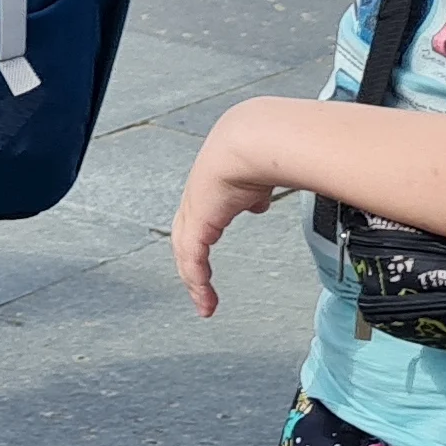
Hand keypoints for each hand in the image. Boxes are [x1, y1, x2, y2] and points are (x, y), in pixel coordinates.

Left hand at [172, 102, 293, 317]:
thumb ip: (257, 193)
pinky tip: (204, 295)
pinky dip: (196, 280)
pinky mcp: (196, 222)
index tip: (209, 261)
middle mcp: (198, 201)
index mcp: (212, 191)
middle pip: (185, 241)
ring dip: (194, 280)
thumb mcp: (261, 178)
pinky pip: (191, 259)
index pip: (199, 223)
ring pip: (185, 254)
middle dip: (191, 267)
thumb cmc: (260, 150)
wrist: (252, 142)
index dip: (201, 242)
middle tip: (200, 291)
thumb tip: (258, 201)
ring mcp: (195, 211)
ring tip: (204, 302)